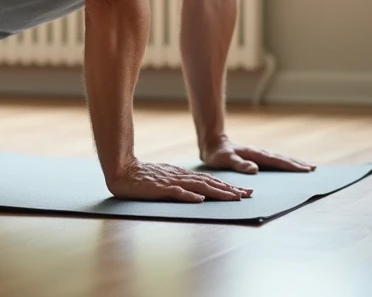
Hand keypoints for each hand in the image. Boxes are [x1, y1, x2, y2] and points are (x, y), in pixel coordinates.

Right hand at [106, 159, 253, 201]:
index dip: (228, 186)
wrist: (124, 172)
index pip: (210, 181)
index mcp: (184, 175)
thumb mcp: (168, 180)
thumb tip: (200, 196)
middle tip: (248, 194)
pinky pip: (176, 192)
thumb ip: (183, 186)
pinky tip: (199, 200)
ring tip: (232, 198)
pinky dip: (188, 196)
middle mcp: (181, 177)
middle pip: (210, 183)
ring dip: (217, 192)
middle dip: (230, 189)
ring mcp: (172, 182)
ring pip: (198, 187)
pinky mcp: (160, 188)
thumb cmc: (145, 178)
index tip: (244, 192)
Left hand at [200, 136, 315, 173]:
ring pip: (280, 159)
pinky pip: (275, 161)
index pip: (277, 161)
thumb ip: (239, 164)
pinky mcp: (257, 157)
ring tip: (307, 167)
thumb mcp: (225, 160)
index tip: (306, 169)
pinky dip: (285, 163)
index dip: (291, 166)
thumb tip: (255, 169)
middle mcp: (260, 153)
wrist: (212, 144)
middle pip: (283, 159)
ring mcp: (259, 154)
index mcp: (256, 155)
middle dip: (298, 163)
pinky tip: (289, 167)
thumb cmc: (217, 154)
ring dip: (294, 163)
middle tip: (313, 168)